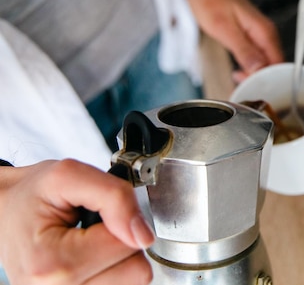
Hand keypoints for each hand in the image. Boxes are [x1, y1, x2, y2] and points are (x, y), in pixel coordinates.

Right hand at [0, 159, 153, 284]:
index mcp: (55, 264)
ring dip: (116, 258)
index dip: (123, 220)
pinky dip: (111, 269)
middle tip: (93, 229)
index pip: (129, 245)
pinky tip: (91, 258)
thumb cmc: (31, 195)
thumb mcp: (69, 175)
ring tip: (89, 243)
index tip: (98, 212)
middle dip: (122, 242)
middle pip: (136, 271)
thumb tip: (143, 233)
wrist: (3, 211)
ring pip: (131, 280)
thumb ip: (115, 197)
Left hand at [180, 0, 283, 82]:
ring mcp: (260, 35)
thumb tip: (258, 69)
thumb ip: (243, 50)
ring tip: (239, 81)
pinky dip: (251, 67)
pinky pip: (258, 57)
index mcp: (264, 32)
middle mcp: (266, 34)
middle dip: (261, 80)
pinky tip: (240, 72)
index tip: (250, 86)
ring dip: (255, 75)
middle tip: (241, 86)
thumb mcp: (224, 28)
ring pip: (266, 63)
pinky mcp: (252, 36)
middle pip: (274, 66)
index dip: (267, 80)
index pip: (278, 65)